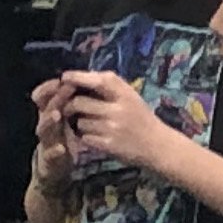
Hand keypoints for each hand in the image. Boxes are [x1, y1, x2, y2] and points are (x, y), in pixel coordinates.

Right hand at [29, 77, 76, 190]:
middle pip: (46, 108)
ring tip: (57, 114)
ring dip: (49, 120)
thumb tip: (84, 81)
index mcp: (50, 114)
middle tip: (67, 88)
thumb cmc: (63, 140)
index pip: (45, 95)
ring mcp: (46, 142)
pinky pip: (50, 154)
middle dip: (55, 98)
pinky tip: (62, 149)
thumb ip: (71, 103)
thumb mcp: (66, 120)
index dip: (51, 86)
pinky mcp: (49, 160)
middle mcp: (46, 125)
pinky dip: (55, 151)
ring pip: (43, 129)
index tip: (62, 78)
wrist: (54, 170)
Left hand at [62, 70, 180, 173]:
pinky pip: (85, 138)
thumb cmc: (141, 117)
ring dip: (79, 123)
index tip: (65, 77)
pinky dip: (85, 137)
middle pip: (79, 102)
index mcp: (124, 94)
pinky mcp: (108, 146)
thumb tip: (80, 77)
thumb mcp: (130, 96)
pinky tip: (93, 136)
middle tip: (69, 107)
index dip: (77, 77)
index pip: (97, 81)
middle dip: (70, 105)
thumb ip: (110, 86)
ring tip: (88, 124)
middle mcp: (118, 110)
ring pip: (80, 122)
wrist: (157, 145)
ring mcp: (112, 129)